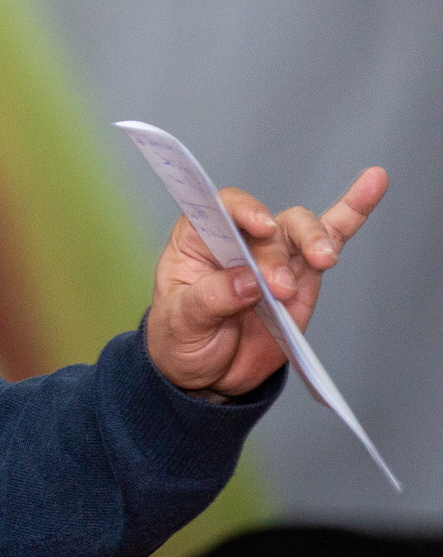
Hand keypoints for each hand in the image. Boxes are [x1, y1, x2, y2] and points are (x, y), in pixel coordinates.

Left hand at [146, 168, 388, 397]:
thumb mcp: (183, 321)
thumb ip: (211, 298)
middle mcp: (239, 238)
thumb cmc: (184, 335)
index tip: (261, 226)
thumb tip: (247, 282)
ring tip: (324, 262)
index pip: (220, 208)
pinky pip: (332, 238)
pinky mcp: (303, 274)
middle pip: (268, 225)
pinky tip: (374, 183)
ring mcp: (275, 254)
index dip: (242, 210)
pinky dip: (353, 211)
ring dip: (315, 242)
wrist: (210, 372)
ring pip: (301, 229)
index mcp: (199, 238)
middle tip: (279, 287)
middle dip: (277, 253)